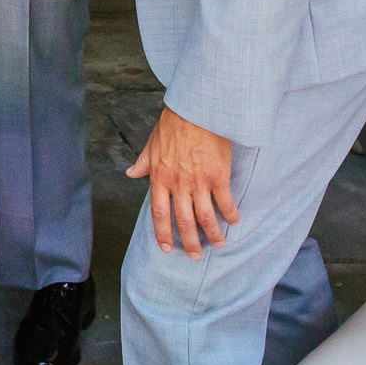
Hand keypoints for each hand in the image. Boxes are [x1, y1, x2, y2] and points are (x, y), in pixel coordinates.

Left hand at [125, 106, 237, 258]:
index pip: (160, 213)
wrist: (196, 109)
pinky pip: (225, 202)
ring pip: (205, 217)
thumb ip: (143, 162)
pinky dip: (230, 214)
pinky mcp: (219, 176)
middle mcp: (178, 184)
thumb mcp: (152, 143)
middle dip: (190, 242)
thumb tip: (131, 173)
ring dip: (213, 234)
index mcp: (160, 177)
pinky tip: (234, 221)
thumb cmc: (174, 123)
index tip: (167, 248)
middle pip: (183, 221)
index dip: (163, 233)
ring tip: (219, 244)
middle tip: (195, 255)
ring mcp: (199, 182)